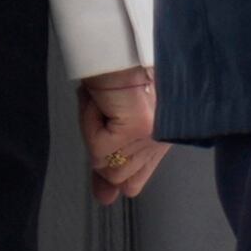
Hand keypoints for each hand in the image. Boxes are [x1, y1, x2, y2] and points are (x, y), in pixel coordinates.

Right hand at [78, 68, 168, 204]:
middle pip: (117, 177)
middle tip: (102, 117)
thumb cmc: (115, 78)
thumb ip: (109, 165)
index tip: (105, 188)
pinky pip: (98, 147)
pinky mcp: (139, 128)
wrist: (117, 50)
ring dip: (92, 133)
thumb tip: (105, 200)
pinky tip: (100, 103)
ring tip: (102, 106)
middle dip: (100, 149)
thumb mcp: (110, 128)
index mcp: (160, 139)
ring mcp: (153, 136)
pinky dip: (89, 123)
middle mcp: (162, 140)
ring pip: (106, 164)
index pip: (135, 181)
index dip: (115, 180)